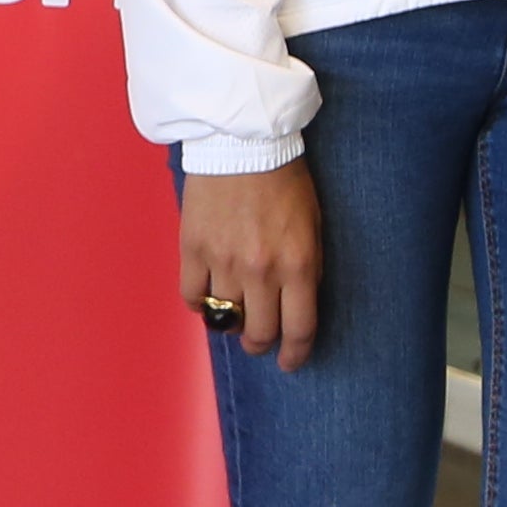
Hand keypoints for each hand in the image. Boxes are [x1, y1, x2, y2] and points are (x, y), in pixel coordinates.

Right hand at [177, 164, 324, 373]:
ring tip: (233, 311)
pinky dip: (200, 303)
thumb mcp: (313, 228)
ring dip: (230, 321)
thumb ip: (307, 271)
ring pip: (224, 318)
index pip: (299, 329)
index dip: (295, 354)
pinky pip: (192, 297)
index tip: (289, 362)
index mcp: (298, 265)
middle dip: (260, 343)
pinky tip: (207, 295)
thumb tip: (296, 308)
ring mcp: (224, 262)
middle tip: (258, 339)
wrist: (244, 144)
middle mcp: (261, 270)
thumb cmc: (284, 182)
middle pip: (259, 332)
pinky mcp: (193, 249)